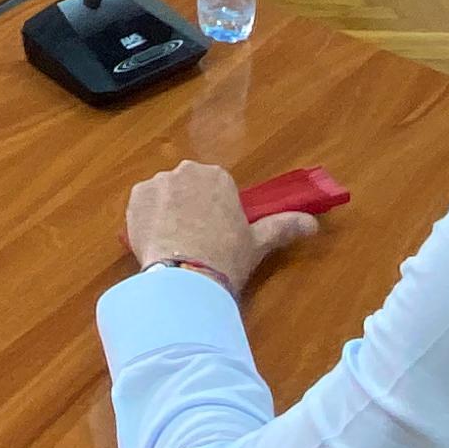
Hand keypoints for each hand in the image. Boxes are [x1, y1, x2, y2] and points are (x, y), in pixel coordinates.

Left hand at [123, 160, 319, 298]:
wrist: (185, 276)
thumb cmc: (226, 256)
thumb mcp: (258, 242)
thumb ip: (284, 226)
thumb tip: (313, 224)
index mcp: (218, 176)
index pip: (215, 188)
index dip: (214, 212)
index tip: (214, 234)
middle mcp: (187, 171)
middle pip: (187, 187)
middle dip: (189, 208)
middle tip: (194, 242)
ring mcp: (158, 182)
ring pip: (163, 196)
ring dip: (166, 213)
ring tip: (174, 247)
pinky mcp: (135, 198)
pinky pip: (141, 206)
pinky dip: (145, 221)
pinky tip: (156, 244)